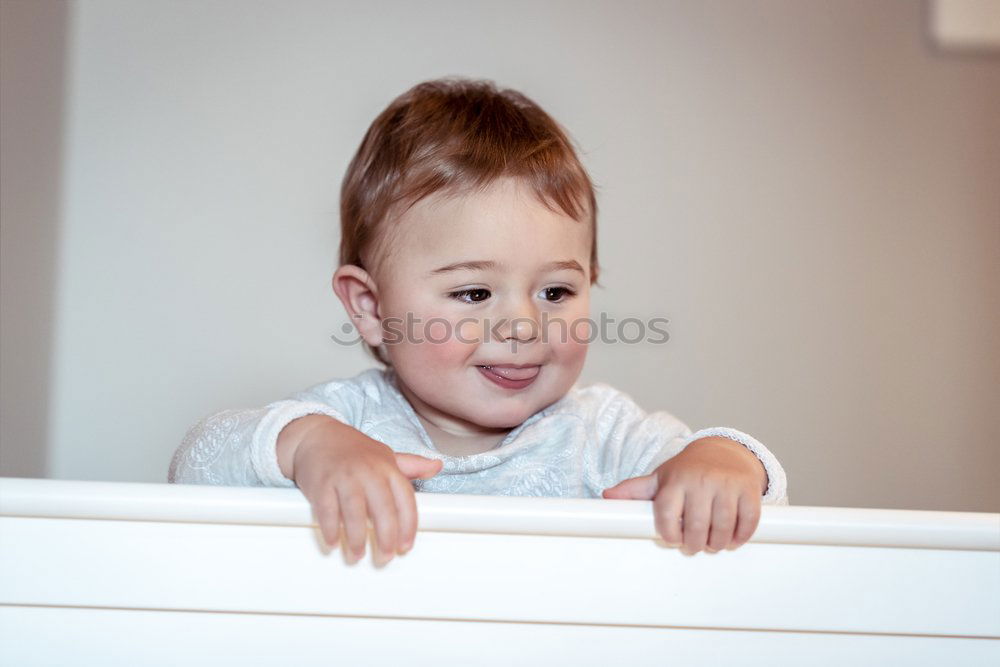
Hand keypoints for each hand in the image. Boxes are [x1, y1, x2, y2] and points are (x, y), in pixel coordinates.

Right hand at [290, 418, 442, 564]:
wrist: (316, 435)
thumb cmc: (354, 450)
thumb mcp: (385, 455)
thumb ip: (411, 466)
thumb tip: (438, 466)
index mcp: (387, 467)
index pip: (405, 499)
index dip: (408, 526)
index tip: (406, 547)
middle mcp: (368, 471)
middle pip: (383, 509)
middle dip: (386, 537)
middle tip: (385, 558)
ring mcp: (344, 477)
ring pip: (354, 512)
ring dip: (357, 538)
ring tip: (358, 555)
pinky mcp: (321, 483)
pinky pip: (327, 510)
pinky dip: (330, 529)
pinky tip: (334, 543)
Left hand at [601, 437, 765, 554]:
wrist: (724, 451)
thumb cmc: (688, 471)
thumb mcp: (661, 478)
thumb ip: (636, 490)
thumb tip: (607, 496)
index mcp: (676, 480)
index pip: (667, 514)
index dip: (669, 534)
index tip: (672, 540)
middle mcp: (700, 480)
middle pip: (696, 526)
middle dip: (694, 544)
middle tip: (693, 546)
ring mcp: (726, 484)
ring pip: (722, 527)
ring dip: (717, 543)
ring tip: (712, 544)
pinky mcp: (748, 490)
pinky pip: (748, 521)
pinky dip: (741, 536)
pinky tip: (733, 539)